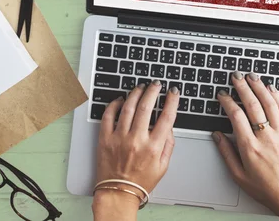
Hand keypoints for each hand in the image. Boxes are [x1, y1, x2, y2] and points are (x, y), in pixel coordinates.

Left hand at [94, 81, 179, 210]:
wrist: (118, 193)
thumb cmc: (140, 181)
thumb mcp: (163, 166)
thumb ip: (168, 145)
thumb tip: (169, 127)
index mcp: (153, 147)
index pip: (167, 117)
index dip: (172, 101)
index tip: (173, 92)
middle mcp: (136, 140)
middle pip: (146, 107)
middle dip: (153, 91)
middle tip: (155, 85)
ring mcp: (119, 138)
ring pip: (128, 108)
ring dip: (135, 94)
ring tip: (140, 87)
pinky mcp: (105, 139)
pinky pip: (108, 116)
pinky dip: (114, 104)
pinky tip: (120, 100)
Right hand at [212, 72, 278, 220]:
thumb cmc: (264, 187)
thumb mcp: (237, 175)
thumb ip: (226, 153)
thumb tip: (217, 136)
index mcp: (249, 147)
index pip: (236, 116)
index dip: (228, 102)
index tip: (223, 95)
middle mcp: (264, 137)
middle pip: (252, 105)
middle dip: (243, 87)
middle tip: (236, 76)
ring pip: (269, 104)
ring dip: (259, 87)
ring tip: (252, 76)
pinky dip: (277, 97)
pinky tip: (271, 88)